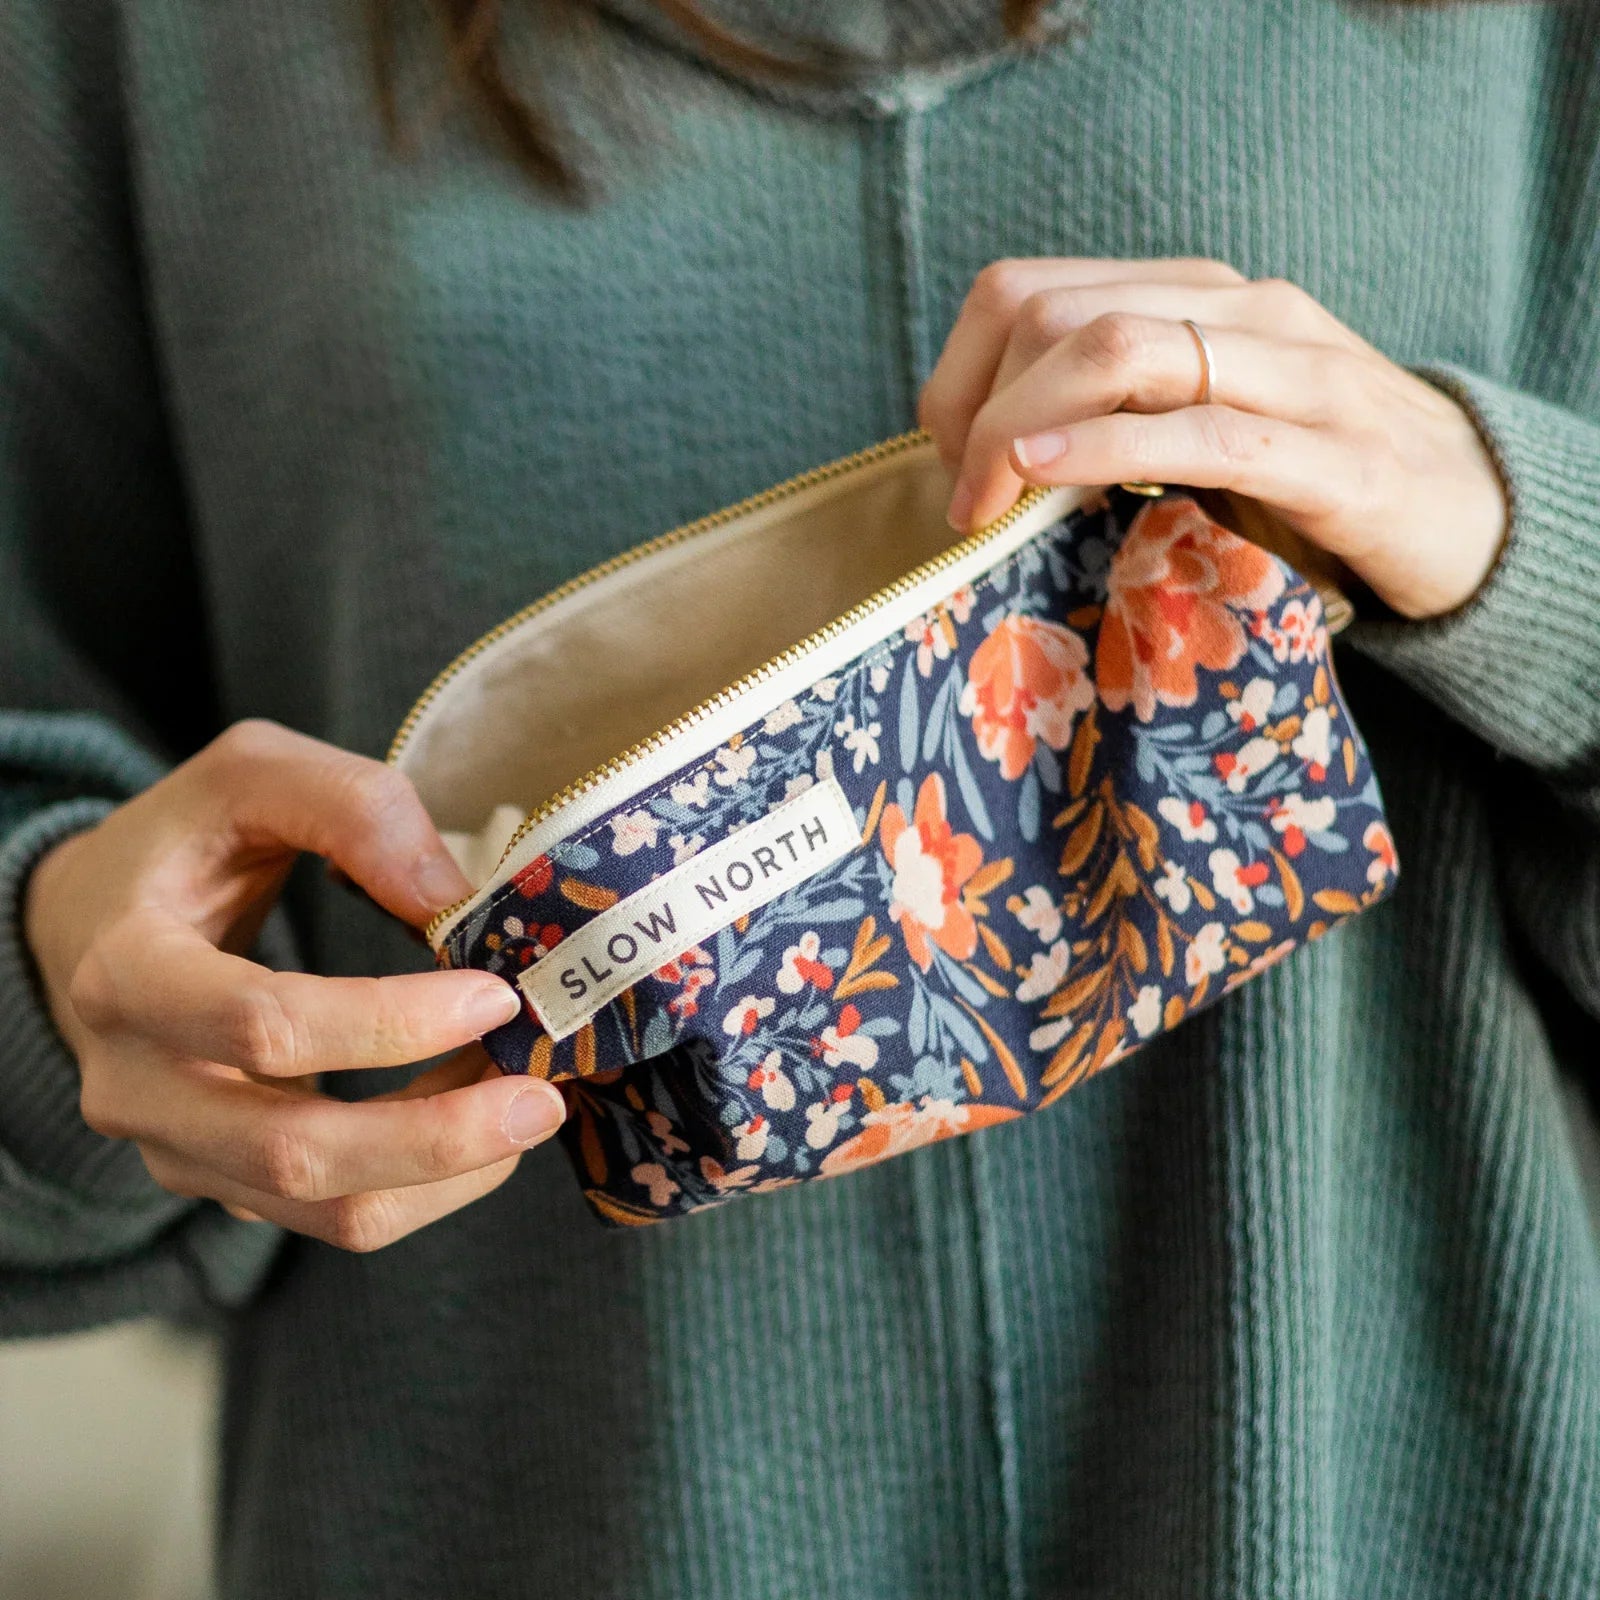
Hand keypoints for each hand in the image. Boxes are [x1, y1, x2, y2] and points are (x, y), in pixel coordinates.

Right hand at [23, 719, 563, 1251]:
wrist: (94, 925)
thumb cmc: (185, 842)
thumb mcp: (253, 774)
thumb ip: (353, 808)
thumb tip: (453, 902)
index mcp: (128, 972)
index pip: (262, 1026)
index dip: (390, 1021)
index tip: (494, 995)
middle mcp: (136, 1084)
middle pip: (293, 1154)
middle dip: (436, 1137)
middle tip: (538, 1096)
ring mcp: (178, 1148)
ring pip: (326, 1210)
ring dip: (446, 1170)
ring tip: (525, 1103)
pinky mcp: (225, 1182)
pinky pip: (337, 1215)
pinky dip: (427, 1181)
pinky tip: (478, 1114)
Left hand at [920, 257, 1508, 620]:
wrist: (1467, 511)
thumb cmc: (1306, 476)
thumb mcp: (1191, 427)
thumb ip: (1108, 417)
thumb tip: (982, 460)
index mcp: (1193, 297)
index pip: (1026, 291)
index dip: (960, 376)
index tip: (952, 463)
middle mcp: (1240, 311)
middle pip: (1055, 316)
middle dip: (976, 411)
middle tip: (966, 501)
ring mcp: (1295, 374)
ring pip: (1120, 349)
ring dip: (1019, 427)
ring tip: (987, 500)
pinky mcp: (1336, 455)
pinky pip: (1203, 433)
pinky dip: (1105, 447)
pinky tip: (1046, 473)